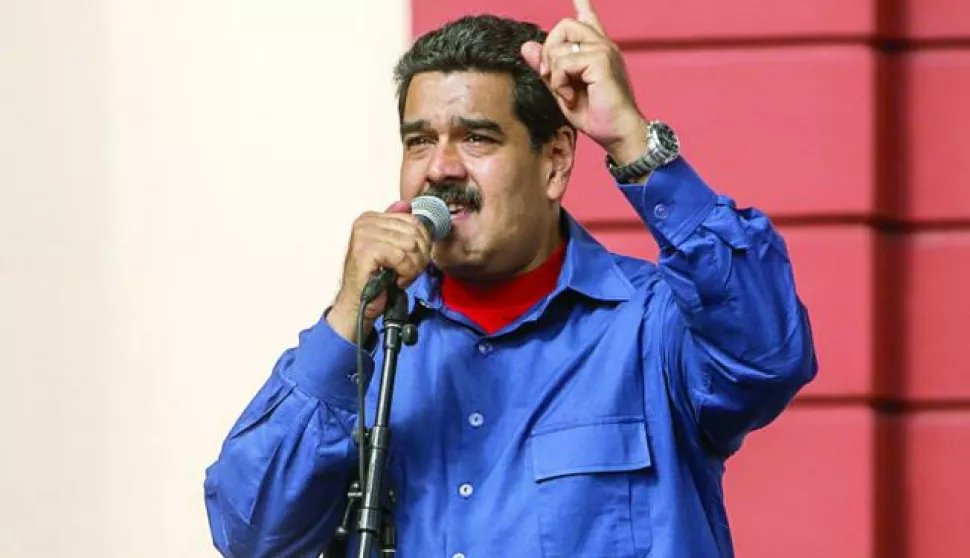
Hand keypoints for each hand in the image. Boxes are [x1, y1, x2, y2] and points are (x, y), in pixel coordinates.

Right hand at [327, 200, 432, 341]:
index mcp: (372, 218)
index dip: (423, 243)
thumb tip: (409, 206)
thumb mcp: (395, 250)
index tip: (414, 261)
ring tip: (402, 277)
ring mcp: (364, 234)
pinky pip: (402, 257)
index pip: (413, 221)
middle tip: (409, 272)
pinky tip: (397, 280)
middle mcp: (365, 222)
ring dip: (413, 267)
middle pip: (415, 232)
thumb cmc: (376, 279)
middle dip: (419, 257)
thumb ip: (402, 229)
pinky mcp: (366, 250)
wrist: (358, 303)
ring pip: (411, 245)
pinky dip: (405, 272)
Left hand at [521, 0, 647, 164]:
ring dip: (554, 72)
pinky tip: (571, 97)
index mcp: (596, 51)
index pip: (588, 19)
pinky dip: (560, 82)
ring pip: (560, 44)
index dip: (583, 4)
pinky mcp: (601, 60)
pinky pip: (564, 61)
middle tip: (552, 78)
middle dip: (549, 51)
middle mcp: (602, 45)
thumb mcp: (562, 91)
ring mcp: (603, 50)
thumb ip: (547, 68)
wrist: (618, 133)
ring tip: (566, 93)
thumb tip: (526, 47)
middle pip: (564, 25)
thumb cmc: (596, 116)